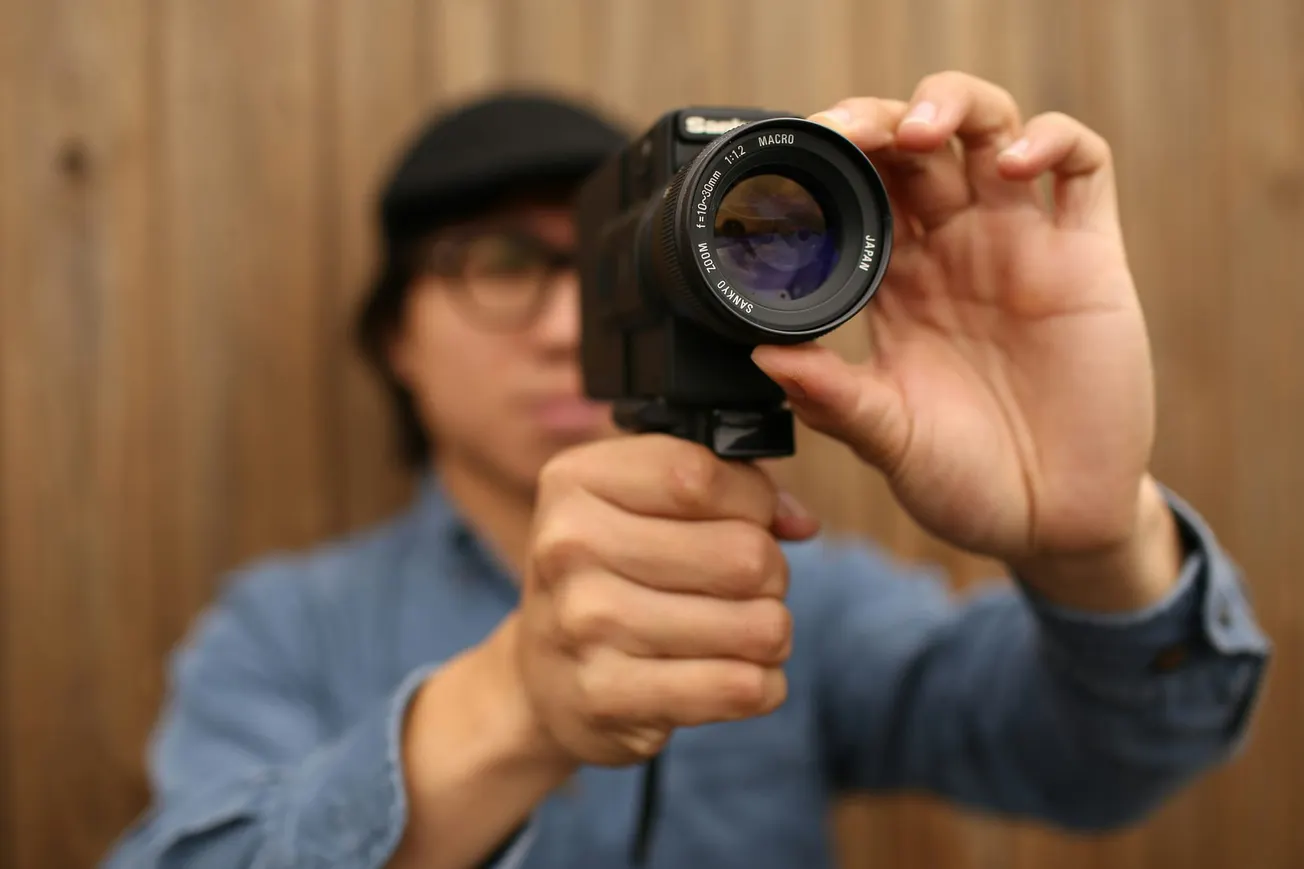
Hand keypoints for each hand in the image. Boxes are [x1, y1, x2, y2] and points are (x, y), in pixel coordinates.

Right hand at [512, 435, 819, 766]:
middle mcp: (569, 547)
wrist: (542, 675)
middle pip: (745, 555)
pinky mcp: (608, 697)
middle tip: (748, 587)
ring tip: (742, 632)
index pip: (704, 476)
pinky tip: (735, 676)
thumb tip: (801, 522)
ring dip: (770, 632)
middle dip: (771, 572)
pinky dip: (761, 684)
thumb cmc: (610, 574)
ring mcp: (584, 625)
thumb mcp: (642, 504)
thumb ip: (729, 489)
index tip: (752, 519)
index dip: (754, 500)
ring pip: (758, 626)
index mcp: (576, 481)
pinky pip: (741, 688)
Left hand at [752, 71, 1166, 577]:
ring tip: (920, 133)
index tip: (794, 165)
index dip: (832, 163)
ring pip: (992, 128)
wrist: (1051, 524)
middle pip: (917, 145)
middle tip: (847, 132)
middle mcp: (955, 251)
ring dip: (954, 106)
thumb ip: (833, 397)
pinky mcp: (1088, 258)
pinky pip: (1083, 165)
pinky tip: (1016, 166)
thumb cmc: (963, 480)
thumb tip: (760, 356)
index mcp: (897, 282)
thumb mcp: (887, 439)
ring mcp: (1022, 247)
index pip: (860, 192)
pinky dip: (1052, 141)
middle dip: (879, 120)